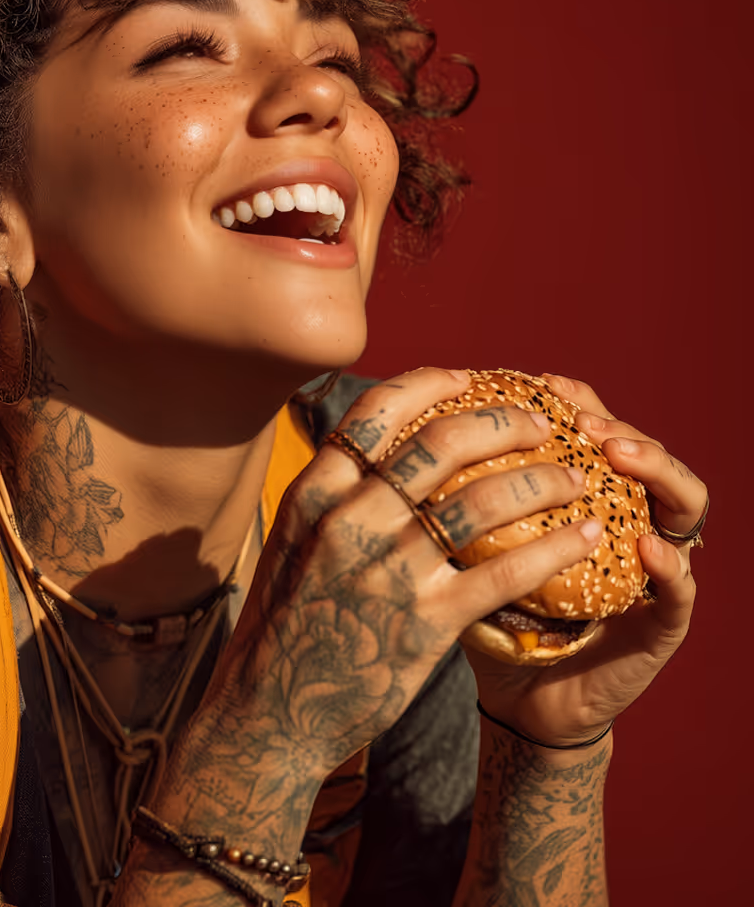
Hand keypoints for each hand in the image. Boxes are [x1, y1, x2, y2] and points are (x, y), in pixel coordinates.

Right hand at [207, 367, 604, 778]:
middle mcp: (349, 520)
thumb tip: (377, 451)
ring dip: (540, 480)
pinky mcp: (424, 623)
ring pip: (482, 500)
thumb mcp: (290, 543)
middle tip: (541, 423)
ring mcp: (387, 570)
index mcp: (313, 493)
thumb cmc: (282, 625)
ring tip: (575, 478)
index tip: (469, 378)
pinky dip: (554, 549)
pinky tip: (585, 538)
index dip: (430, 385)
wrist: (267, 713)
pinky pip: (504, 571)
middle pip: (440, 444)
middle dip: (503, 423)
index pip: (376, 412)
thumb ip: (331, 495)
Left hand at [468, 373, 703, 746]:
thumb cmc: (483, 612)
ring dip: (655, 470)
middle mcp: (624, 517)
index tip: (541, 383)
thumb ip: (451, 497)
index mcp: (580, 493)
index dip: (574, 398)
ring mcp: (651, 566)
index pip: (592, 427)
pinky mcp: (662, 623)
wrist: (517, 697)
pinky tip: (647, 549)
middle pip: (641, 449)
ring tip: (618, 456)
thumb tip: (398, 435)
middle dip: (614, 423)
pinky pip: (680, 588)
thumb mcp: (464, 545)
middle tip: (581, 418)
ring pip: (682, 501)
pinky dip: (670, 565)